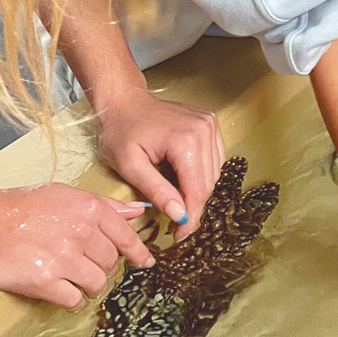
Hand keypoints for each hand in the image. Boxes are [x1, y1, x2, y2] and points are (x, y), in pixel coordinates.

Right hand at [0, 183, 153, 308]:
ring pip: (97, 282)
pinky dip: (71, 297)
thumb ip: (104, 204)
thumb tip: (135, 211)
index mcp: (90, 208)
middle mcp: (82, 232)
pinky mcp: (47, 282)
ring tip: (72, 274)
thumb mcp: (67, 194)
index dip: (138, 251)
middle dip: (103, 264)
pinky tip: (61, 287)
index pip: (126, 235)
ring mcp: (65, 258)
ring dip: (88, 282)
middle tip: (86, 261)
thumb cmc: (23, 206)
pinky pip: (75, 299)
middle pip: (111, 261)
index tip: (145, 260)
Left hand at [97, 89, 223, 239]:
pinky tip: (184, 177)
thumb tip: (180, 215)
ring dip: (198, 191)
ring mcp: (209, 124)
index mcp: (185, 140)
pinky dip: (202, 173)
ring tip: (176, 198)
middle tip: (174, 223)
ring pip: (215, 173)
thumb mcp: (131, 167)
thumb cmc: (122, 132)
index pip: (197, 190)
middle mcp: (204, 129)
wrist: (125, 102)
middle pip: (208, 183)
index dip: (190, 218)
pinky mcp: (209, 123)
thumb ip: (157, 192)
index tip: (178, 236)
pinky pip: (215, 158)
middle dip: (193, 207)